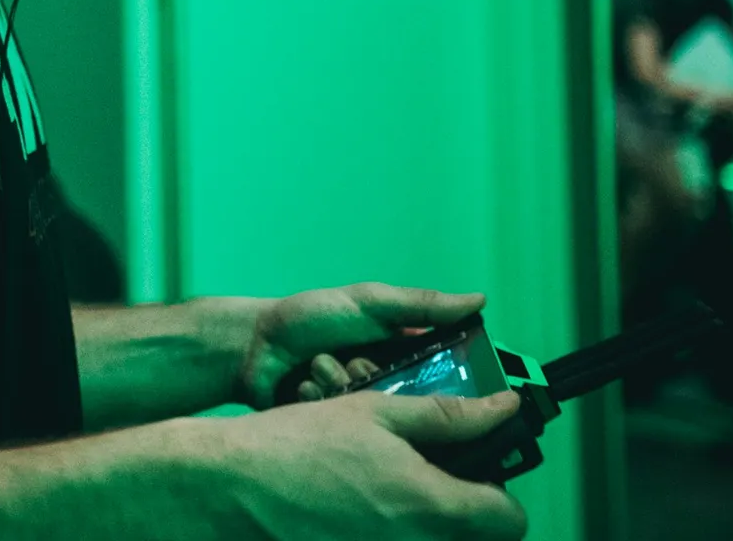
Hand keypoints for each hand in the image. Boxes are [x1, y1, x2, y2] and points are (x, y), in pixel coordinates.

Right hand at [214, 389, 528, 539]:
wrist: (230, 486)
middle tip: (439, 481)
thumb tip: (504, 408)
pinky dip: (392, 534)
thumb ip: (448, 415)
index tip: (480, 475)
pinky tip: (362, 509)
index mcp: (429, 505)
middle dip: (469, 514)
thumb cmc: (297, 443)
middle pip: (477, 540)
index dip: (503, 496)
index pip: (509, 521)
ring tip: (391, 491)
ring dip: (428, 524)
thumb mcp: (376, 411)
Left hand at [236, 283, 486, 409]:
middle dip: (377, 379)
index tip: (434, 377)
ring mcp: (358, 413)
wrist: (253, 347)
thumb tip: (479, 299)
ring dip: (345, 386)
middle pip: (408, 403)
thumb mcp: (367, 302)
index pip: (440, 379)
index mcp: (400, 359)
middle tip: (358, 364)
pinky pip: (342, 426)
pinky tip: (305, 386)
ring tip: (322, 367)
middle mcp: (385, 389)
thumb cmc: (310, 318)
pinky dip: (323, 402)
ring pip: (373, 415)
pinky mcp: (331, 433)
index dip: (440, 381)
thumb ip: (420, 305)